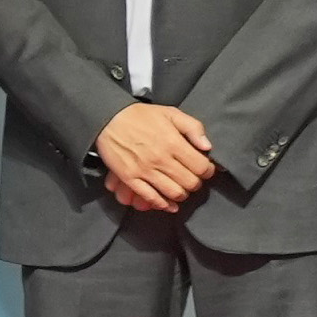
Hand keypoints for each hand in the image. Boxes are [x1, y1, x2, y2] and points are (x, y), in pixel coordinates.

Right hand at [96, 101, 216, 213]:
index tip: (206, 170)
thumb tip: (207, 147)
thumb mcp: (171, 113)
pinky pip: (150, 197)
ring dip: (181, 195)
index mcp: (173, 143)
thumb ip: (193, 128)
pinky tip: (167, 203)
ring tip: (181, 189)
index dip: (208, 171)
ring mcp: (144, 170)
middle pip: (190, 183)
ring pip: (173, 193)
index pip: (201, 167)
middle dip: (196, 183)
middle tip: (193, 179)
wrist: (107, 118)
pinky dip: (161, 203)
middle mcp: (161, 159)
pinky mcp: (130, 178)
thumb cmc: (140, 116)